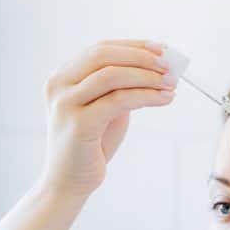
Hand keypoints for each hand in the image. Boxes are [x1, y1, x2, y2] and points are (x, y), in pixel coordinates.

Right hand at [38, 39, 176, 198]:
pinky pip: (119, 100)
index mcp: (62, 76)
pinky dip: (146, 96)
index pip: (100, 48)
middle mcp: (58, 85)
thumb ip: (120, 87)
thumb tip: (158, 67)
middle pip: (104, 55)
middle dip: (141, 56)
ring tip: (171, 83)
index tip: (162, 49)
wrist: (68, 183)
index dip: (134, 46)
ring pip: (112, 75)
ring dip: (147, 76)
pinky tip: (164, 99)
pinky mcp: (79, 123)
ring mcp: (65, 103)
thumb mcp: (105, 108)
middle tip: (170, 64)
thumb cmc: (90, 145)